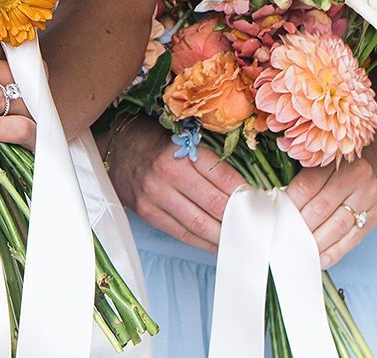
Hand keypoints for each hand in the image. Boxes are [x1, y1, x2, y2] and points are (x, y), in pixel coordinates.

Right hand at [105, 115, 247, 253]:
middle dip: (240, 216)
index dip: (245, 190)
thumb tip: (243, 178)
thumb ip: (207, 153)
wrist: (113, 149)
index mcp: (178, 151)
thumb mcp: (178, 134)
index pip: (222, 175)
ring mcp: (155, 197)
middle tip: (261, 224)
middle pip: (214, 203)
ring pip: (199, 224)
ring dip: (225, 234)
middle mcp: (166, 175)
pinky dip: (204, 242)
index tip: (263, 199)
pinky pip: (182, 233)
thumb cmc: (152, 138)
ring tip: (244, 239)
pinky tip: (219, 243)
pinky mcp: (148, 214)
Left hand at [285, 143, 376, 269]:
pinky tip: (322, 258)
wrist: (374, 154)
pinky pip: (354, 237)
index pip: (307, 186)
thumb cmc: (340, 159)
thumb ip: (304, 178)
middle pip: (321, 208)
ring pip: (338, 226)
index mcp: (337, 158)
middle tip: (285, 239)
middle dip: (301, 227)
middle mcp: (358, 175)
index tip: (277, 218)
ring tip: (301, 252)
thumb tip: (279, 205)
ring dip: (317, 243)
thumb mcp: (321, 158)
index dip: (290, 205)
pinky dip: (336, 251)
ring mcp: (371, 195)